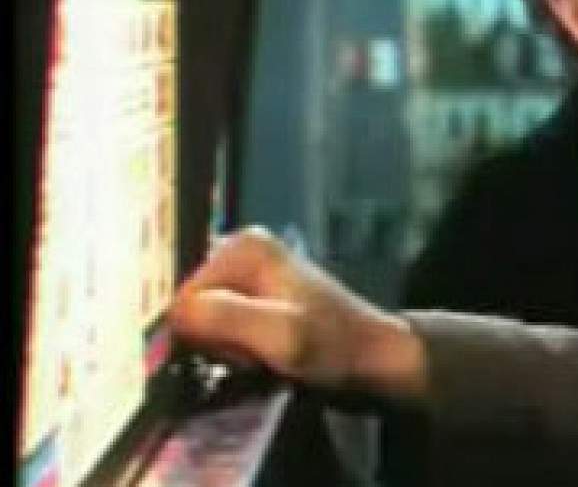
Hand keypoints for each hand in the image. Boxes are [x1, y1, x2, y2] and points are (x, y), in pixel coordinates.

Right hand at [169, 226, 427, 406]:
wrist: (372, 360)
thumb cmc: (332, 345)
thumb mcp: (280, 334)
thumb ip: (227, 318)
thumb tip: (177, 311)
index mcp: (243, 246)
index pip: (182, 299)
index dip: (205, 333)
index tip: (244, 346)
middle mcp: (238, 252)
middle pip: (190, 311)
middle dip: (215, 341)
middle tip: (255, 353)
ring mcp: (245, 277)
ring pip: (201, 327)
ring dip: (224, 350)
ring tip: (260, 356)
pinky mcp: (250, 301)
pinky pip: (217, 333)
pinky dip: (232, 352)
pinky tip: (259, 357)